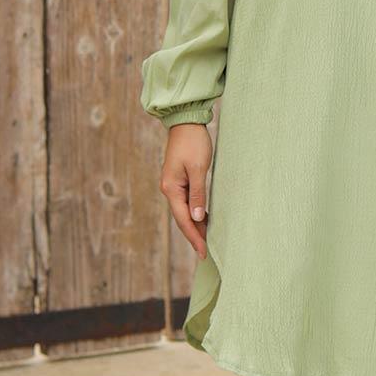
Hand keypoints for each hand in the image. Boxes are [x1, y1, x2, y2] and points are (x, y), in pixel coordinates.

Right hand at [160, 121, 213, 257]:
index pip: (184, 219)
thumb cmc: (193, 143)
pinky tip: (203, 220)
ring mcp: (173, 185)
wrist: (186, 123)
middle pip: (182, 219)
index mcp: (171, 188)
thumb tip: (197, 218)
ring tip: (206, 241)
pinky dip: (194, 214)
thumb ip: (197, 194)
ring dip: (194, 226)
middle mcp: (169, 189)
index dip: (194, 237)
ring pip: (184, 212)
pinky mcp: (179, 180)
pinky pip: (186, 203)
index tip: (204, 252)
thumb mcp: (198, 169)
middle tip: (206, 253)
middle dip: (194, 236)